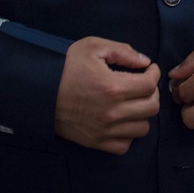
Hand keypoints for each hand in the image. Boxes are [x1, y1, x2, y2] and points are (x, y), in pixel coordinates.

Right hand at [54, 37, 159, 153]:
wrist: (39, 93)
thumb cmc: (67, 67)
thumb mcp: (92, 47)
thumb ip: (123, 51)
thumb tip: (144, 62)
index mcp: (113, 87)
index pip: (150, 85)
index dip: (154, 74)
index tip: (149, 69)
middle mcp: (112, 112)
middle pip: (152, 107)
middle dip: (152, 92)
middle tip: (143, 84)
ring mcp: (104, 130)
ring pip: (142, 128)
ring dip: (142, 113)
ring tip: (133, 102)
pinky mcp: (96, 142)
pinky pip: (125, 145)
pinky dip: (128, 133)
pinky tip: (122, 119)